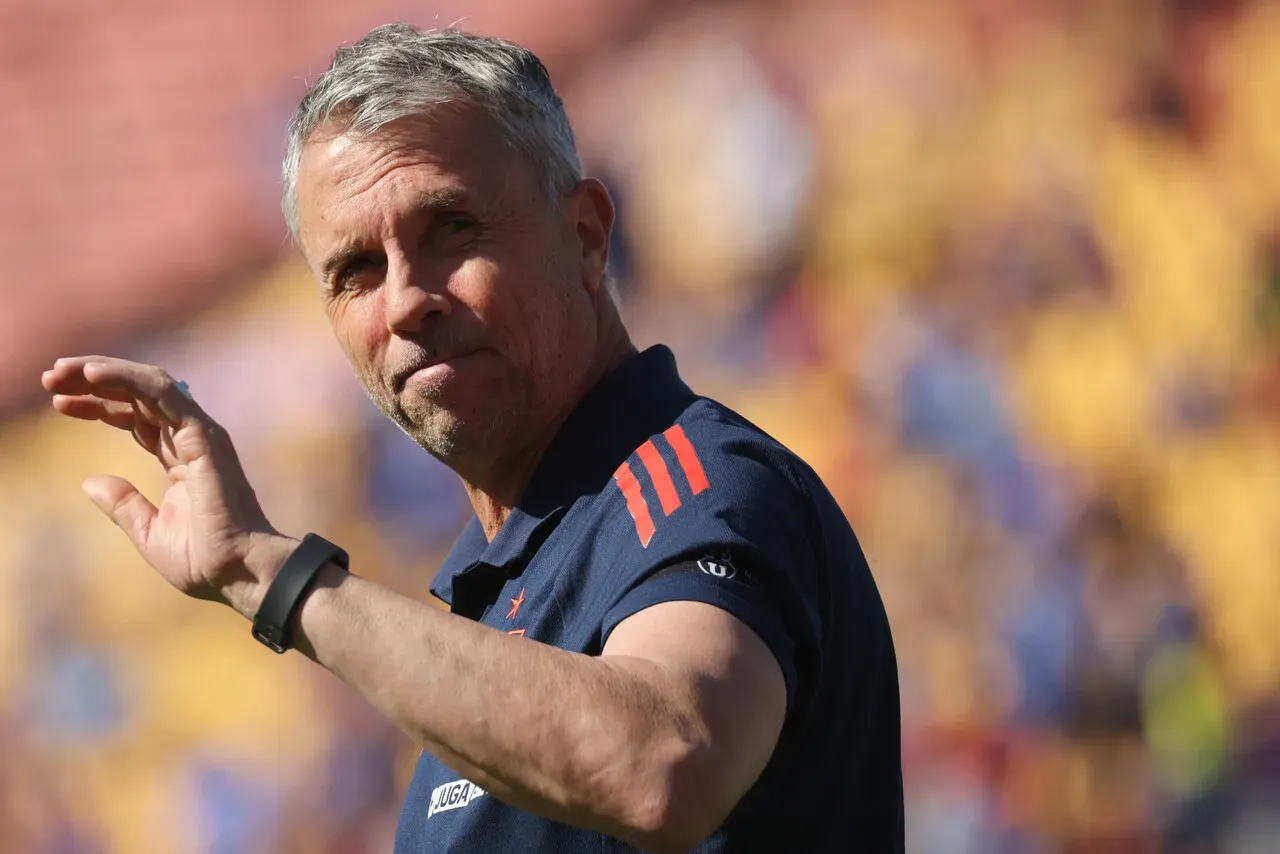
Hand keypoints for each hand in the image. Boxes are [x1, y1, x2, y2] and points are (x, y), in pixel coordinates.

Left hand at [41, 356, 297, 617]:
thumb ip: (123, 504)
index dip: (98, 405)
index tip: (58, 404)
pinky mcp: (201, 435)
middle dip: (92, 382)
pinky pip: (161, 392)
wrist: (237, 571)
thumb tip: (91, 482)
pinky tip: (91, 373)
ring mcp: (198, 433)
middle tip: (49, 378)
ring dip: (102, 371)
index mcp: (180, 459)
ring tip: (59, 371)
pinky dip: (126, 377)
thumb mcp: (148, 533)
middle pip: (137, 395)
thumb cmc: (203, 560)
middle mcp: (190, 439)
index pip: (136, 417)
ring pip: (147, 384)